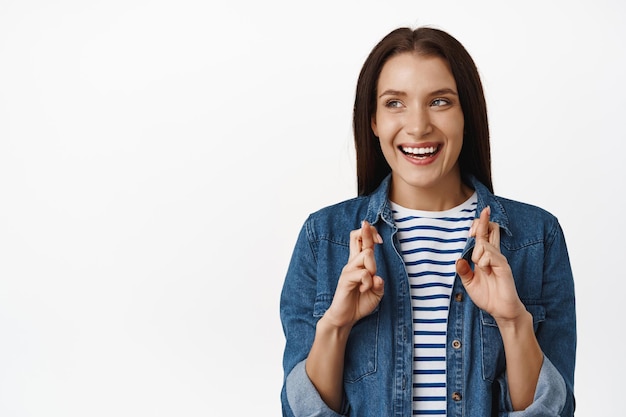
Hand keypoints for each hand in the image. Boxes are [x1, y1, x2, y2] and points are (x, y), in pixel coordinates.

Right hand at [324, 221, 384, 328]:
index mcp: (360, 263)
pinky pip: (363, 273)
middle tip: (378, 244)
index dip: (370, 233)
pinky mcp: (346, 279)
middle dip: (369, 235)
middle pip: (358, 237)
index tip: (379, 239)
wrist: (347, 318)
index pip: (361, 239)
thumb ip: (379, 283)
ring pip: (366, 255)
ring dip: (373, 267)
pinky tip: (364, 290)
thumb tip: (378, 276)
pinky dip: (368, 282)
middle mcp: (353, 263)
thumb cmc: (360, 303)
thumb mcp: (377, 292)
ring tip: (369, 282)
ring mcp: (348, 270)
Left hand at [455, 206, 525, 322]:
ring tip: (481, 269)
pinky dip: (483, 262)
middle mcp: (493, 255)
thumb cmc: (487, 296)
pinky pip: (489, 255)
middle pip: (490, 229)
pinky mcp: (504, 266)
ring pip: (483, 244)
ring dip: (476, 255)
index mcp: (485, 256)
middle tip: (472, 231)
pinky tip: (486, 272)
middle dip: (481, 222)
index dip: (479, 224)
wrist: (500, 310)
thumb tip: (458, 260)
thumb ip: (463, 271)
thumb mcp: (469, 283)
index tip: (471, 226)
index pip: (483, 234)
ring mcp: (499, 259)